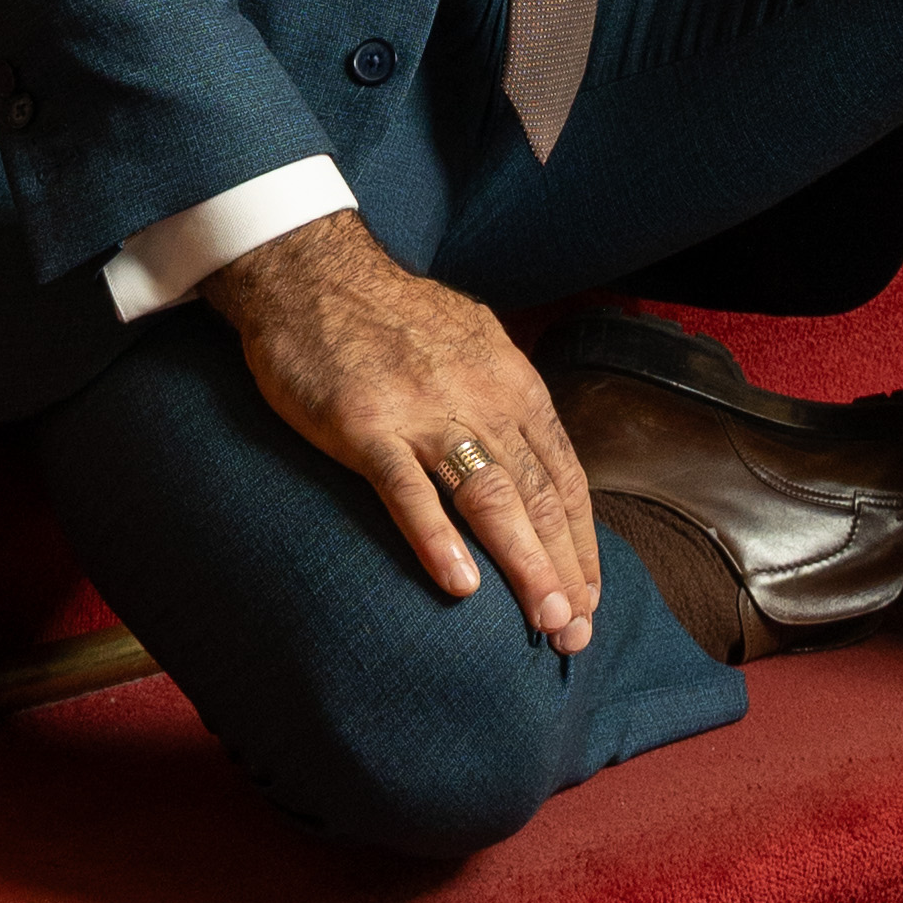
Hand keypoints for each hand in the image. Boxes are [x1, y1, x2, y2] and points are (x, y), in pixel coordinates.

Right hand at [203, 214, 600, 647]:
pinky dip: (436, 537)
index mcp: (512, 382)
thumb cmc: (390, 315)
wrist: (312, 270)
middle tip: (576, 632)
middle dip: (564, 568)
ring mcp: (423, 410)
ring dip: (523, 562)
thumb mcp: (472, 345)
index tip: (590, 597)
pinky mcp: (365, 423)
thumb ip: (505, 402)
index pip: (564, 475)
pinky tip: (459, 585)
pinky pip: (407, 488)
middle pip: (538, 494)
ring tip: (545, 619)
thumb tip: (536, 462)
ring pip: (489, 495)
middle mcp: (481, 396)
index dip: (581, 542)